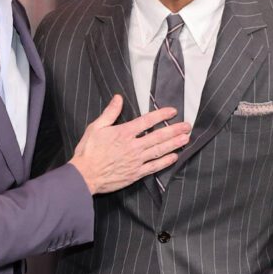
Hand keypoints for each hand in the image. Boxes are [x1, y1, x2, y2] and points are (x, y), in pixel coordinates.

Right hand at [69, 95, 190, 193]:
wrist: (84, 175)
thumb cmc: (88, 150)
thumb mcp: (96, 127)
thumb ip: (110, 113)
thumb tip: (118, 98)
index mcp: (123, 133)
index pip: (147, 121)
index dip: (161, 115)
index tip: (173, 111)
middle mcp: (133, 146)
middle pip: (158, 136)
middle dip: (174, 130)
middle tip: (187, 126)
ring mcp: (136, 161)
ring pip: (159, 150)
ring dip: (174, 144)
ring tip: (186, 138)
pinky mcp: (135, 173)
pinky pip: (154, 166)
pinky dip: (165, 161)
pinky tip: (174, 157)